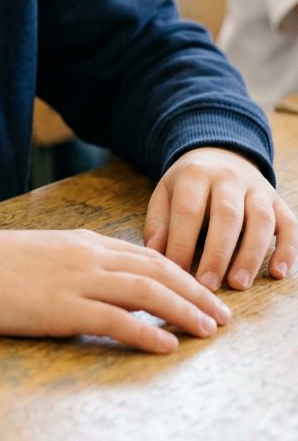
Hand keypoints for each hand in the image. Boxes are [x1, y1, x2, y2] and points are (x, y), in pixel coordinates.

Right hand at [0, 227, 230, 353]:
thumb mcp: (47, 253)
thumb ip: (81, 263)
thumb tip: (110, 285)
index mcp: (84, 241)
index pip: (146, 254)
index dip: (181, 273)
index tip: (204, 291)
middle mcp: (87, 255)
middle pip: (156, 270)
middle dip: (194, 292)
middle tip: (221, 314)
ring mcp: (76, 280)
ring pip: (145, 291)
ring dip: (183, 311)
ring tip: (207, 329)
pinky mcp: (62, 308)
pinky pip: (115, 320)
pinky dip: (147, 331)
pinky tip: (165, 344)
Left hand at [144, 147, 297, 291]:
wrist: (220, 154)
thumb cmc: (189, 185)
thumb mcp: (165, 193)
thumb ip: (158, 222)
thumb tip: (155, 253)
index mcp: (195, 174)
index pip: (188, 209)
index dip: (182, 242)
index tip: (177, 272)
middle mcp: (229, 178)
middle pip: (227, 215)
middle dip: (218, 253)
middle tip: (208, 286)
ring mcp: (257, 189)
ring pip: (261, 220)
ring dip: (251, 255)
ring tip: (238, 284)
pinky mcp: (278, 202)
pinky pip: (289, 224)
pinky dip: (287, 249)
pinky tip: (278, 273)